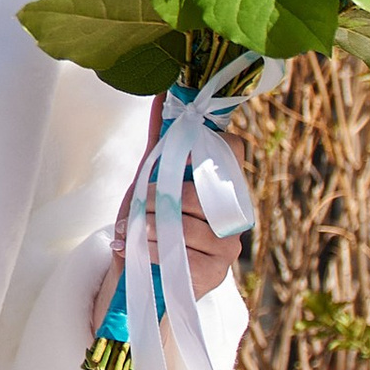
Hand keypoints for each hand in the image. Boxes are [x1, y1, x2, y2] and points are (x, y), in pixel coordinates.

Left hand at [92, 108, 242, 330]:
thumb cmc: (149, 220)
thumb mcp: (151, 179)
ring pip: (189, 226)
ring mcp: (228, 246)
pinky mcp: (216, 274)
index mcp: (222, 185)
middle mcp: (232, 214)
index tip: (179, 154)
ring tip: (136, 229)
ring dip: (151, 226)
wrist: (139, 273)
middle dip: (160, 195)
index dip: (210, 144)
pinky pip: (184, 256)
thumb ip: (159, 143)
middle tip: (141, 201)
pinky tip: (143, 250)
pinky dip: (155, 251)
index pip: (234, 150)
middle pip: (198, 192)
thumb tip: (160, 95)